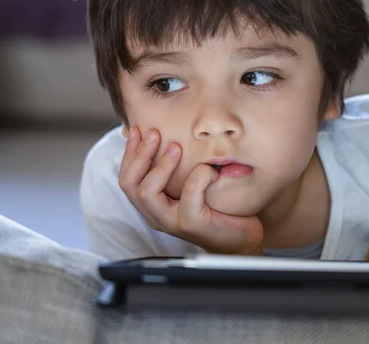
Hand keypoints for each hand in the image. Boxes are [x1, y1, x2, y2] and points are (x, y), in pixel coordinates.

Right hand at [119, 126, 263, 254]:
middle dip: (139, 155)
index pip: (127, 178)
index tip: (137, 129)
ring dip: (161, 166)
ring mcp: (171, 222)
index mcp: (153, 205)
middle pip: (130, 184)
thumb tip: (166, 135)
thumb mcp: (194, 184)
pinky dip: (199, 177)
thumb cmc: (218, 209)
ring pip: (148, 193)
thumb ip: (179, 168)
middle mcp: (156, 215)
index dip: (129, 153)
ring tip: (177, 148)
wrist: (241, 238)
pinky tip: (211, 171)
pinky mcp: (192, 225)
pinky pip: (188, 196)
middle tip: (155, 133)